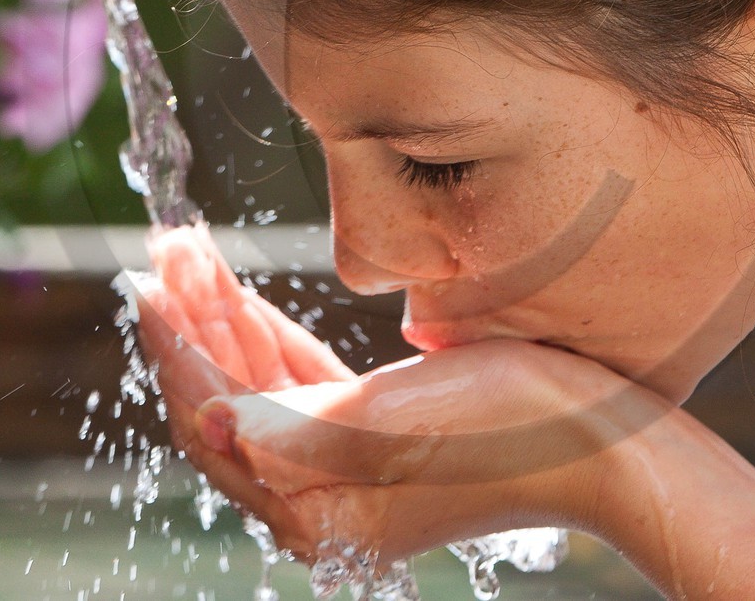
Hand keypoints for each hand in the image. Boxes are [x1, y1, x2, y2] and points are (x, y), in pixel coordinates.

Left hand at [133, 222, 673, 563]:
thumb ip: (288, 426)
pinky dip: (270, 338)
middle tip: (170, 245)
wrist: (605, 439)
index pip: (211, 420)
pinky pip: (300, 386)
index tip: (148, 275)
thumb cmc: (506, 429)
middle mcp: (322, 499)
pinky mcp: (381, 437)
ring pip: (259, 387)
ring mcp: (351, 469)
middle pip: (227, 400)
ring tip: (196, 253)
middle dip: (195, 320)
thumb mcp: (387, 424)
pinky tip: (247, 299)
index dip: (174, 345)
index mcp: (315, 510)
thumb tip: (209, 419)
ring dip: (226, 320)